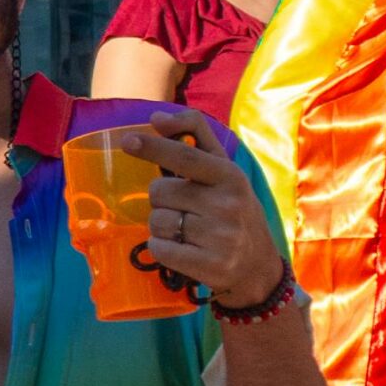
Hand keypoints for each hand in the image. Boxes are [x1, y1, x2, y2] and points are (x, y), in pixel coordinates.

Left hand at [120, 110, 284, 306]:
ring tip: (186, 231)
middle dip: (161, 199)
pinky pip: (159, 249)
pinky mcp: (210, 266)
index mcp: (230, 176)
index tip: (128, 141)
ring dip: (161, 226)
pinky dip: (162, 248)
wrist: (257, 266)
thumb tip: (156, 118)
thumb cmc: (233, 210)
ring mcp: (221, 237)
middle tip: (184, 209)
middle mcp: (228, 204)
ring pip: (157, 221)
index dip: (154, 147)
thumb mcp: (224, 171)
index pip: (185, 156)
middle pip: (159, 191)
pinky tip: (182, 249)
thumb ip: (195, 137)